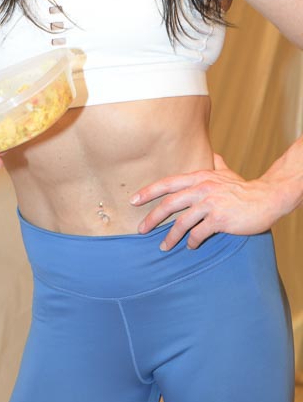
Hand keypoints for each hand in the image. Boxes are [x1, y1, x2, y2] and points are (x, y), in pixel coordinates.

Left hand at [130, 154, 280, 250]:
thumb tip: (213, 154)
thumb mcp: (227, 173)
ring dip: (170, 237)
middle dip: (152, 218)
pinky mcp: (219, 219)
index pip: (168, 183)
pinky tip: (191, 246)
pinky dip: (192, 242)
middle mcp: (201, 188)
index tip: (133, 200)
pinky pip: (198, 233)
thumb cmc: (245, 188)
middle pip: (169, 204)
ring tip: (163, 246)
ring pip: (181, 222)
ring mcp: (210, 204)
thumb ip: (217, 164)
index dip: (148, 192)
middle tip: (140, 230)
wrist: (267, 198)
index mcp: (199, 177)